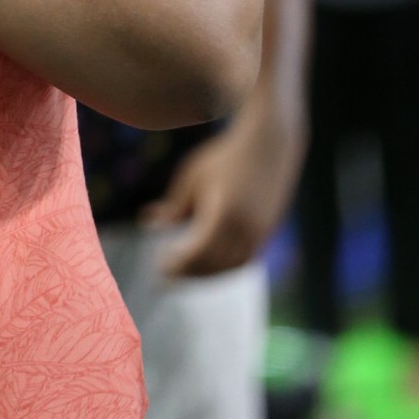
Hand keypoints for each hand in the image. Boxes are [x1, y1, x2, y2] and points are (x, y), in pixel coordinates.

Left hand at [139, 104, 305, 277]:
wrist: (270, 144)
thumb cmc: (224, 157)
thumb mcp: (193, 176)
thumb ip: (175, 205)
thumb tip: (149, 224)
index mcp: (224, 215)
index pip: (198, 253)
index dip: (178, 265)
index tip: (159, 266)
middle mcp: (246, 229)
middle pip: (213, 265)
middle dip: (189, 273)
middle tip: (165, 275)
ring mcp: (261, 232)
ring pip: (231, 266)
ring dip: (207, 273)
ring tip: (183, 270)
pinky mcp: (268, 232)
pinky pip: (244, 260)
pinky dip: (224, 266)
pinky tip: (206, 262)